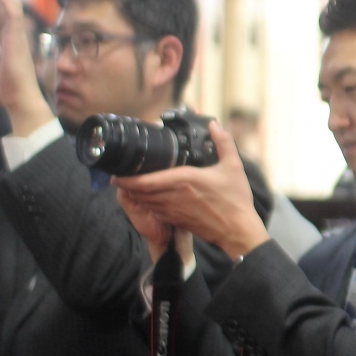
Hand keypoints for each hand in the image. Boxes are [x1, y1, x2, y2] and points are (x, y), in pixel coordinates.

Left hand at [113, 122, 267, 259]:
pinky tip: (148, 198)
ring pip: (145, 202)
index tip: (117, 173)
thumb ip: (223, 142)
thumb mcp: (233, 166)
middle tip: (119, 175)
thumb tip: (214, 125)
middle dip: (127, 185)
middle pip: (140, 192)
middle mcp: (174, 196)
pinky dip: (147, 204)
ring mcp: (174, 210)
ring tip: (130, 185)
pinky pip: (154, 211)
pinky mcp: (177, 220)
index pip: (146, 181)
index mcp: (184, 180)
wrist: (237, 230)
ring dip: (136, 194)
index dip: (127, 179)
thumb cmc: (235, 200)